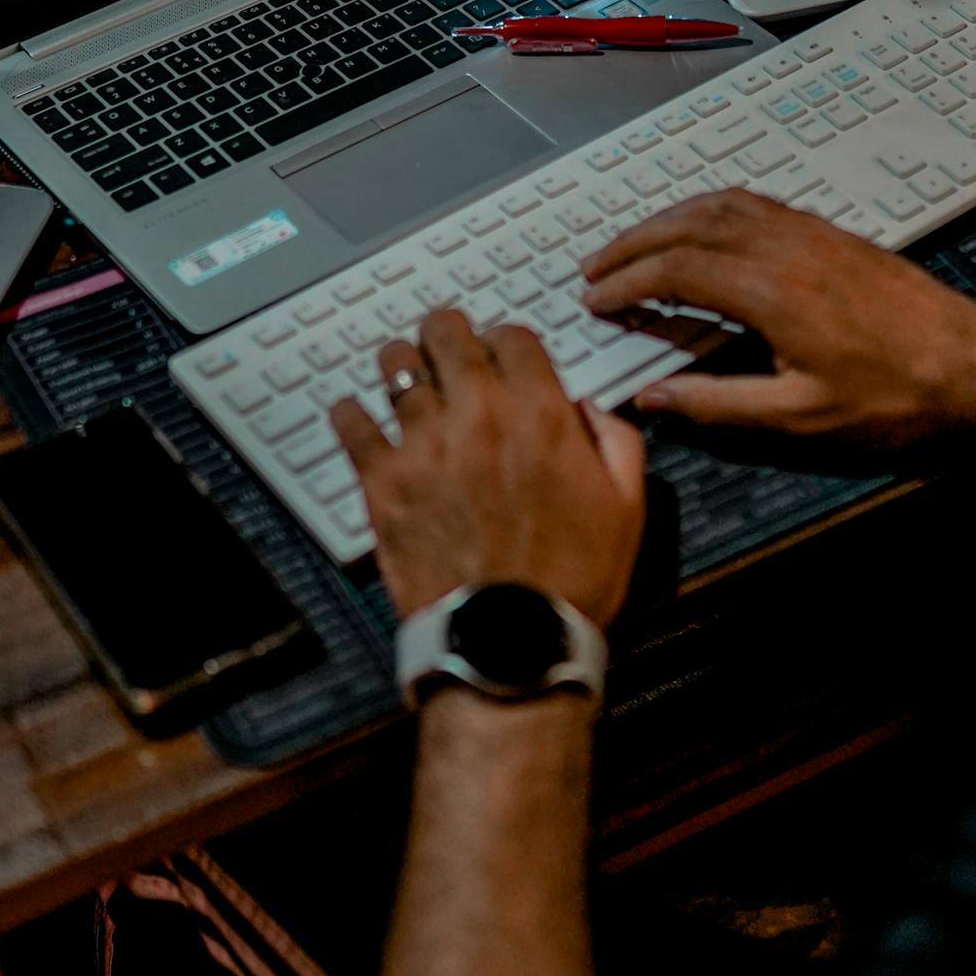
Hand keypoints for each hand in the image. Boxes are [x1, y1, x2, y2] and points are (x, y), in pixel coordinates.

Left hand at [330, 310, 646, 627]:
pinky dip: (350, 414)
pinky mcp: (384, 480)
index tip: (501, 354)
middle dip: (447, 333)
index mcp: (542, 416)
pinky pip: (351, 422)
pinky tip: (355, 416)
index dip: (506, 340)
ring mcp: (426, 444)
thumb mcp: (626, 509)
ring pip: (395, 364)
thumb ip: (617, 441)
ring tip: (401, 373)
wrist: (509, 642)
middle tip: (445, 344)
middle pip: (447, 332)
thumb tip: (589, 408)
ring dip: (400, 363)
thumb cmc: (570, 582)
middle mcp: (481, 416)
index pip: (512, 335)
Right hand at [581, 188, 975, 447]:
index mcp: (771, 291)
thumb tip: (652, 398)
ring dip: (667, 219)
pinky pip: (754, 203)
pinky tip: (700, 228)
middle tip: (594, 267)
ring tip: (633, 244)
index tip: (594, 300)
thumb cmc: (893, 398)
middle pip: (688, 226)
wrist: (973, 364)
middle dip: (633, 243)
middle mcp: (786, 247)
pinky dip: (709, 209)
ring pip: (720, 205)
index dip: (626, 282)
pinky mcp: (830, 232)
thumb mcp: (799, 419)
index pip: (675, 270)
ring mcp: (810, 232)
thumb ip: (718, 406)